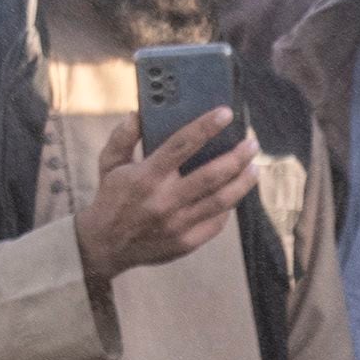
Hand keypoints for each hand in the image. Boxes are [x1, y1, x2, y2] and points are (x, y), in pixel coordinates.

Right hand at [76, 111, 256, 285]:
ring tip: (254, 168)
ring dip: (243, 182)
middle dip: (237, 157)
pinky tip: (235, 193)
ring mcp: (177, 224)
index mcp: (146, 176)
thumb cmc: (111, 198)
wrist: (104, 246)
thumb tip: (139, 113)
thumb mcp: (108, 163)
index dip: (206, 126)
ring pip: (221, 201)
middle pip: (212, 175)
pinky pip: (216, 223)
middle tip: (252, 144)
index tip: (226, 113)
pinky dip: (228, 207)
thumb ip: (123, 136)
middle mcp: (164, 200)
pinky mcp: (186, 242)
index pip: (182, 144)